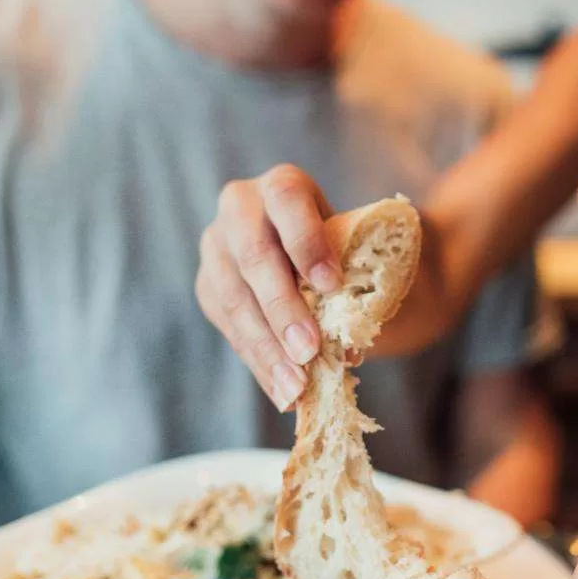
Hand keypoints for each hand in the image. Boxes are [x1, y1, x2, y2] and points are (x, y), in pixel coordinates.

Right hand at [195, 165, 341, 410]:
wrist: (332, 266)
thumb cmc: (358, 256)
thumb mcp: (368, 255)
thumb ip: (364, 279)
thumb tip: (352, 338)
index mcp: (283, 186)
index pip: (287, 200)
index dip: (307, 241)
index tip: (333, 284)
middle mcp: (239, 209)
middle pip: (255, 255)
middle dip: (282, 308)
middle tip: (309, 351)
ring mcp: (217, 248)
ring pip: (233, 298)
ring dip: (267, 347)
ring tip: (296, 386)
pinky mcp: (209, 288)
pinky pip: (230, 329)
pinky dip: (260, 364)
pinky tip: (283, 392)